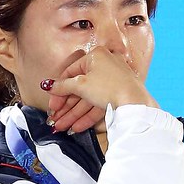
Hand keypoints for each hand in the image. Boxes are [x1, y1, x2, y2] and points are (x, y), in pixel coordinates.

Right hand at [43, 47, 158, 135]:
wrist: (135, 102)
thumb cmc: (110, 86)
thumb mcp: (81, 85)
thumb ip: (62, 86)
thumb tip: (48, 85)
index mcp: (96, 56)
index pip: (71, 72)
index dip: (59, 90)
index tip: (52, 103)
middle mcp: (105, 66)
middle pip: (80, 89)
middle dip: (66, 107)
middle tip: (56, 119)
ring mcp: (113, 81)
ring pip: (89, 99)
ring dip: (74, 115)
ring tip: (63, 127)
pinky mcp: (118, 96)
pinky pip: (99, 105)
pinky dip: (88, 116)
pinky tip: (77, 128)